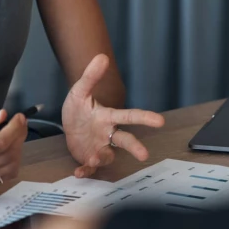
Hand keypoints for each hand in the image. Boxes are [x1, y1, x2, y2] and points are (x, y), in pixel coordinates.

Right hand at [0, 109, 27, 187]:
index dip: (14, 129)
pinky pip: (5, 174)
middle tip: (19, 121)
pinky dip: (13, 160)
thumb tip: (1, 116)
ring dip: (18, 148)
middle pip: (9, 155)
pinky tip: (8, 147)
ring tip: (15, 132)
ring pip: (11, 166)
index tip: (18, 116)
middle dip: (19, 135)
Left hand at [62, 54, 164, 177]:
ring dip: (103, 158)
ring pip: (107, 155)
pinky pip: (90, 168)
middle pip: (124, 140)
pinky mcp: (87, 158)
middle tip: (144, 154)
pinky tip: (79, 172)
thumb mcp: (80, 90)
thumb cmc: (79, 107)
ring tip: (94, 158)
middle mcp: (107, 134)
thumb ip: (91, 76)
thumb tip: (102, 56)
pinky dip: (86, 172)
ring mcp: (99, 147)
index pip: (128, 116)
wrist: (68, 123)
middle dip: (135, 147)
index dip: (143, 117)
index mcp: (108, 117)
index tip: (160, 120)